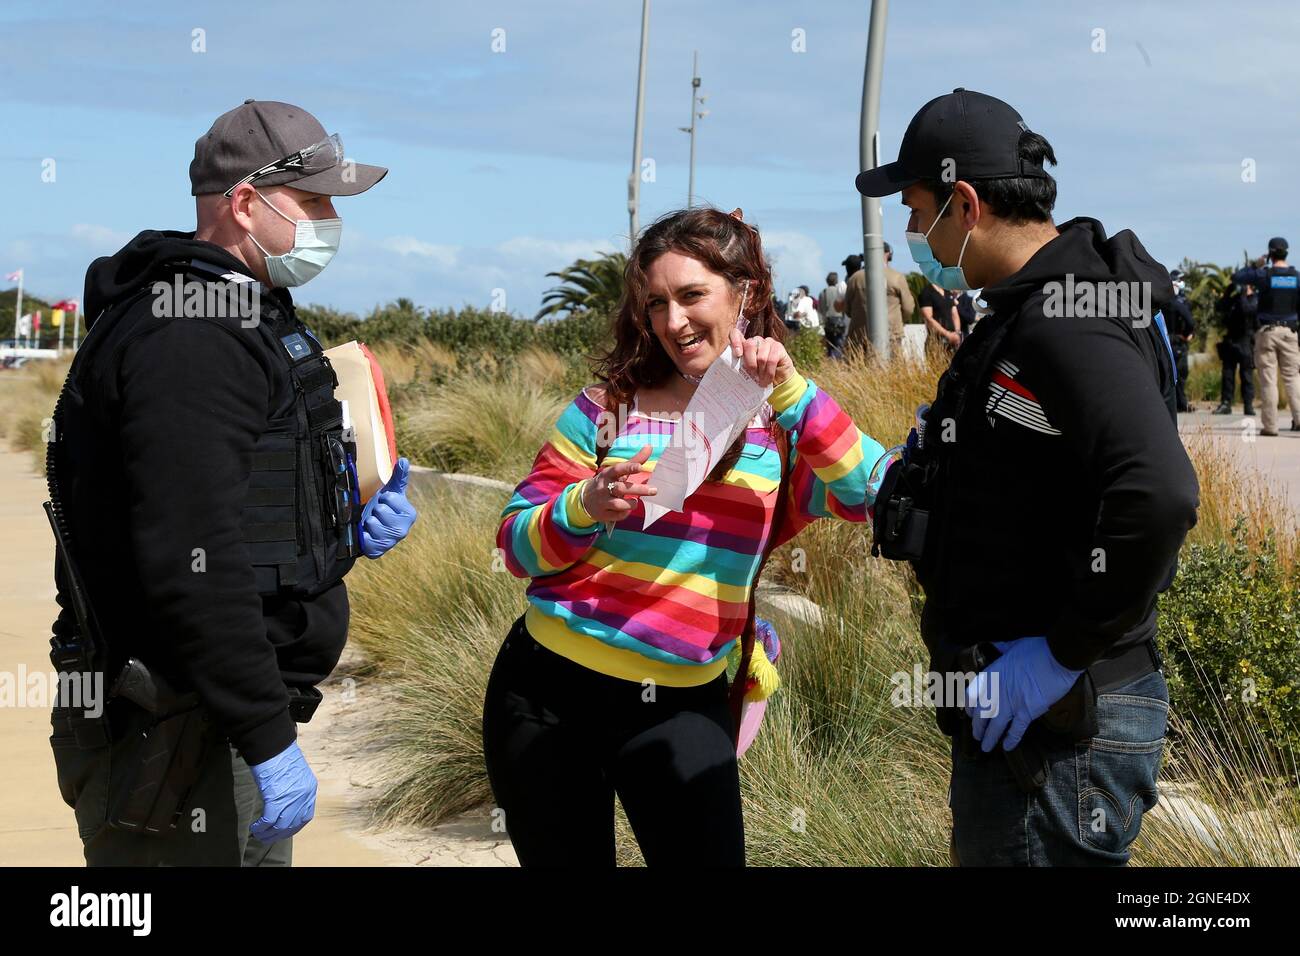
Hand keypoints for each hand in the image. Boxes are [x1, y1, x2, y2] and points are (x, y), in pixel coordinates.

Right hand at [248, 740, 316, 842]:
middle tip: (267, 838)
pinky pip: (269, 820)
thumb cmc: (281, 756)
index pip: (305, 816)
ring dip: (269, 834)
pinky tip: (255, 828)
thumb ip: (294, 790)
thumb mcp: (295, 774)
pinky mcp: (276, 797)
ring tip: (259, 835)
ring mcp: (291, 797)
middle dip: (279, 834)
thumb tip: (285, 804)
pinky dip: (261, 827)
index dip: (294, 826)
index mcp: (310, 789)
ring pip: (281, 826)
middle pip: (293, 824)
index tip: (283, 831)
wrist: (273, 745)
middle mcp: (304, 795)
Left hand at [359, 457, 417, 557]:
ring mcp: (391, 542)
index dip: (383, 498)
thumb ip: (399, 476)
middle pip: (380, 510)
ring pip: (372, 523)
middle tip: (377, 514)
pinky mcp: (377, 551)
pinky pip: (366, 539)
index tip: (385, 503)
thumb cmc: (383, 507)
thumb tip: (405, 460)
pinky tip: (366, 533)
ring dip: (367, 521)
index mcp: (410, 514)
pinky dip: (362, 534)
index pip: (389, 498)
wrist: (370, 526)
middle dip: (375, 510)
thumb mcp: (391, 491)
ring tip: (371, 523)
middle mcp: (403, 530)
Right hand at [581, 444, 657, 522]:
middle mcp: (604, 487)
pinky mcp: (603, 513)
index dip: (629, 468)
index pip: (618, 469)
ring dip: (631, 503)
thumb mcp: (618, 471)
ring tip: (636, 502)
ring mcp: (602, 501)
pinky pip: (617, 515)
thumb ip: (634, 461)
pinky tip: (627, 509)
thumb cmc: (607, 482)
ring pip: (618, 504)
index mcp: (608, 474)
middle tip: (654, 490)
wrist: (585, 499)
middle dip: (638, 489)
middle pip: (621, 488)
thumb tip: (649, 446)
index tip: (640, 467)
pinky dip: (624, 513)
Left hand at [729, 328, 794, 386]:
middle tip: (753, 376)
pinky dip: (769, 373)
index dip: (735, 341)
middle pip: (749, 345)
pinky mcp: (778, 347)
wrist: (778, 381)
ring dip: (761, 372)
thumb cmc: (759, 377)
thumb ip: (741, 367)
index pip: (735, 334)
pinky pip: (772, 360)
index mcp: (744, 345)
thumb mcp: (747, 372)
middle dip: (750, 364)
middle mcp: (756, 340)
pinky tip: (768, 380)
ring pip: (761, 357)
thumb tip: (732, 372)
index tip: (737, 355)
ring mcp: (768, 342)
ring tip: (761, 381)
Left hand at [963, 637, 1083, 751]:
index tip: (969, 714)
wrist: (1057, 657)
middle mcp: (996, 691)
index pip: (972, 694)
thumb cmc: (1037, 648)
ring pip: (995, 725)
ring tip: (986, 748)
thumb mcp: (1013, 644)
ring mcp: (1011, 702)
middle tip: (977, 736)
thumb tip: (996, 646)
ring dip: (989, 738)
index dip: (969, 706)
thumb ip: (1002, 648)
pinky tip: (1007, 747)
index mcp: (991, 674)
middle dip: (978, 727)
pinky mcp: (1027, 711)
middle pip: (981, 713)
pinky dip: (1011, 739)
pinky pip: (1016, 729)